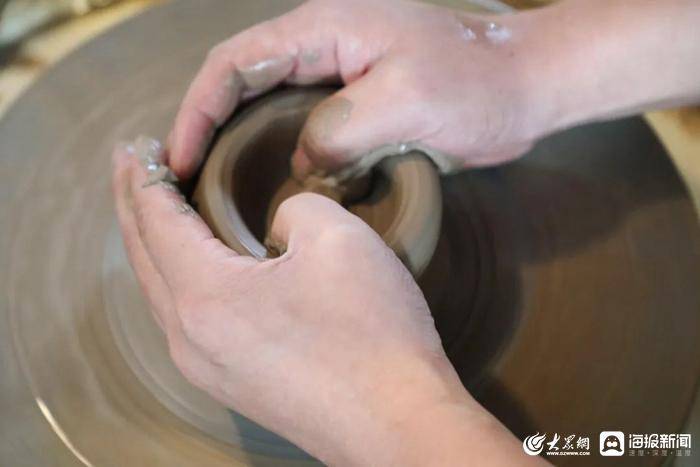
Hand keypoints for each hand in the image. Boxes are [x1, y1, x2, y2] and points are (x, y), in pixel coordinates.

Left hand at [112, 138, 541, 465]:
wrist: (398, 424)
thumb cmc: (371, 334)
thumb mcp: (337, 238)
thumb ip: (295, 208)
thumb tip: (279, 228)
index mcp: (205, 295)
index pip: (157, 221)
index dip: (144, 177)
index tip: (135, 146)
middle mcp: (190, 336)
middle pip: (144, 256)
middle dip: (133, 205)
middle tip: (128, 165)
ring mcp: (207, 367)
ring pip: (161, 290)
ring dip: (154, 244)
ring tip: (153, 211)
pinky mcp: (232, 383)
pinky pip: (186, 318)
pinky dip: (178, 278)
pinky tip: (194, 267)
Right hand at [167, 0, 545, 181]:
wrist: (526, 86)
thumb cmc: (478, 84)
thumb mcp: (407, 102)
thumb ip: (342, 129)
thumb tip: (306, 161)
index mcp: (325, 29)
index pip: (235, 63)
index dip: (198, 109)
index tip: (179, 159)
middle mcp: (324, 46)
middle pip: (240, 82)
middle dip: (206, 127)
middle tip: (185, 181)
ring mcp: (340, 75)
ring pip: (268, 106)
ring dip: (238, 141)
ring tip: (214, 187)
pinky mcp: (358, 104)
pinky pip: (303, 126)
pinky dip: (280, 152)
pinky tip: (274, 184)